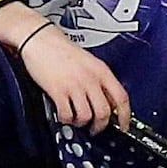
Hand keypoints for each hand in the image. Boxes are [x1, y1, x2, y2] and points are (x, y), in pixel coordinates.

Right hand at [8, 17, 133, 130]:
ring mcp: (74, 85)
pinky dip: (66, 119)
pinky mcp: (58, 91)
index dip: (125, 117)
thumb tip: (108, 102)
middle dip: (100, 125)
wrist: (41, 39)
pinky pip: (67, 114)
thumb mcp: (90, 62)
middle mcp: (90, 79)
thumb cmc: (62, 49)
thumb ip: (100, 81)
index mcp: (101, 71)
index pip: (121, 98)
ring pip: (86, 116)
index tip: (123, 127)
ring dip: (82, 123)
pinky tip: (64, 114)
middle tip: (95, 128)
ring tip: (76, 119)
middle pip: (104, 112)